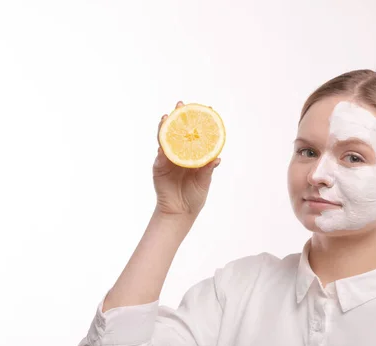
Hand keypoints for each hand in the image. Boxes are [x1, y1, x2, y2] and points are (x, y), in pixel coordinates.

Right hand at [153, 101, 220, 217]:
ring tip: (166, 116)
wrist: (180, 212)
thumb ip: (207, 170)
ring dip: (165, 127)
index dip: (201, 122)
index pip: (197, 135)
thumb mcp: (204, 182)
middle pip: (179, 132)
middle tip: (181, 104)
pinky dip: (161, 146)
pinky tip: (162, 139)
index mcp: (194, 155)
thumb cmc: (194, 197)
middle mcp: (181, 154)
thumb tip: (217, 158)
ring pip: (166, 139)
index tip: (208, 109)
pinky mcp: (159, 167)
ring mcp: (169, 159)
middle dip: (179, 117)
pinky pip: (160, 155)